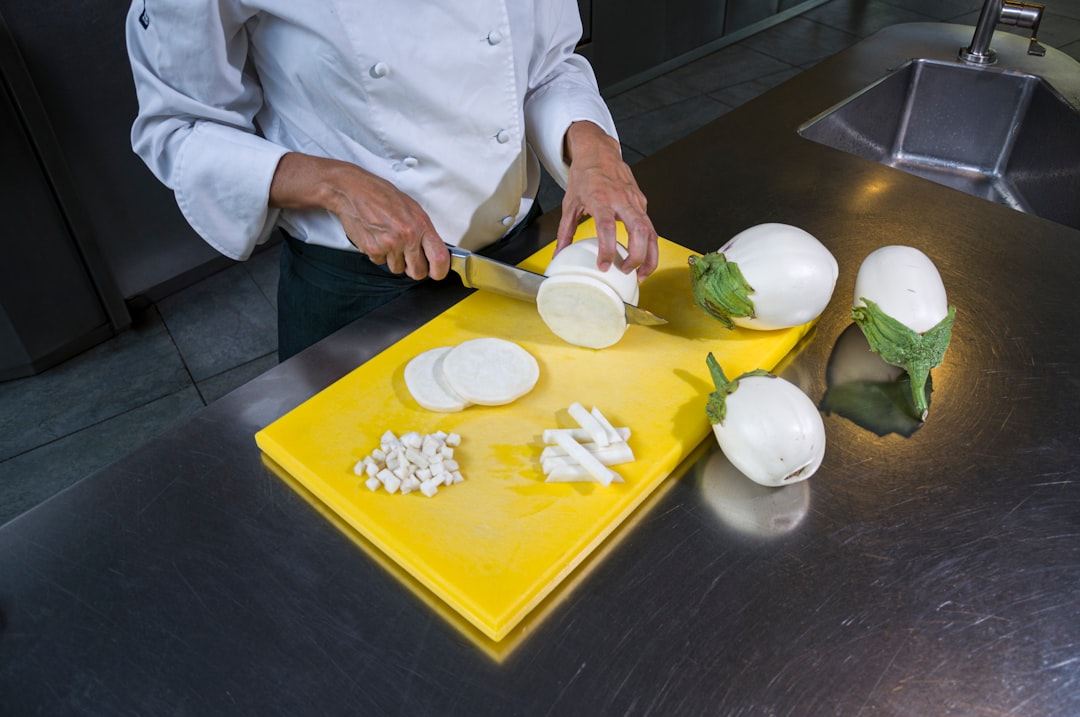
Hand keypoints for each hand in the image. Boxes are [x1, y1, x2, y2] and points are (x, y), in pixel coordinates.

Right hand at [269, 152, 449, 280]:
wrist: (354, 191)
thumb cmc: (383, 196)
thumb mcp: (413, 209)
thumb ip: (424, 231)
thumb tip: (433, 250)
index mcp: (421, 225)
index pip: (440, 259)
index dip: (440, 271)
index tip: (437, 272)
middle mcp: (407, 237)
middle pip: (418, 272)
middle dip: (414, 268)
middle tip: (409, 258)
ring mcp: (389, 245)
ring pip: (398, 269)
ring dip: (395, 260)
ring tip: (389, 240)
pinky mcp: (373, 250)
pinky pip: (381, 263)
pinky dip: (379, 254)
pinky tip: (377, 238)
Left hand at [556, 121, 658, 278]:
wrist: (599, 152)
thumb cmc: (585, 175)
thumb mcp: (570, 202)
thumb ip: (565, 231)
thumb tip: (559, 254)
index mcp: (601, 198)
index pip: (607, 227)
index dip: (608, 249)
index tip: (605, 266)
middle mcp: (622, 199)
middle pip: (639, 230)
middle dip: (637, 256)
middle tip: (626, 272)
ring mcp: (635, 200)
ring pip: (651, 231)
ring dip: (649, 256)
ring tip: (641, 274)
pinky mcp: (642, 203)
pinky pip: (650, 227)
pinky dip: (649, 245)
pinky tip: (642, 258)